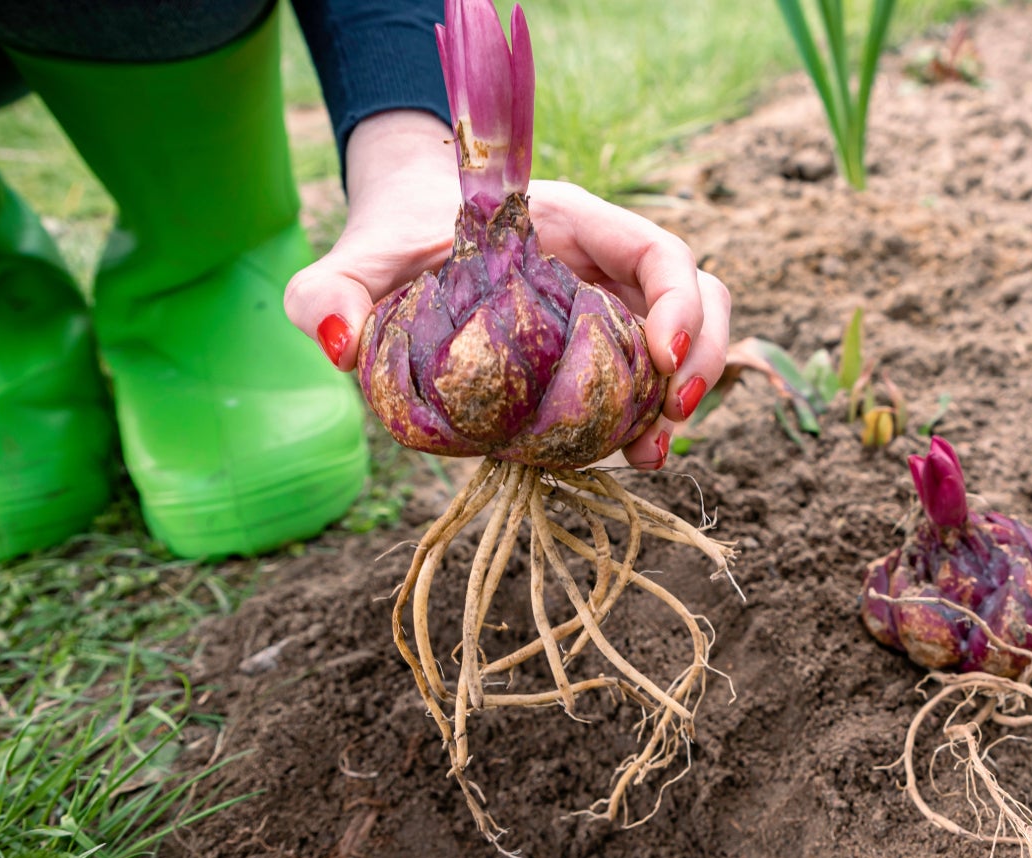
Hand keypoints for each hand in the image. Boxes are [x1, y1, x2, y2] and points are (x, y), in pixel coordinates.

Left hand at [283, 111, 730, 470]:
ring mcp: (609, 310)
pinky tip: (628, 459)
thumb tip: (337, 344)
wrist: (403, 251)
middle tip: (672, 416)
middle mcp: (605, 265)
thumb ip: (328, 291)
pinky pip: (644, 384)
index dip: (679, 300)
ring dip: (684, 399)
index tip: (663, 353)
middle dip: (704, 357)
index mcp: (569, 223)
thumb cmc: (389, 245)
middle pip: (698, 296)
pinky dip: (648, 421)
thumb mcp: (351, 263)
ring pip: (685, 343)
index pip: (656, 250)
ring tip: (653, 453)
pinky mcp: (598, 356)